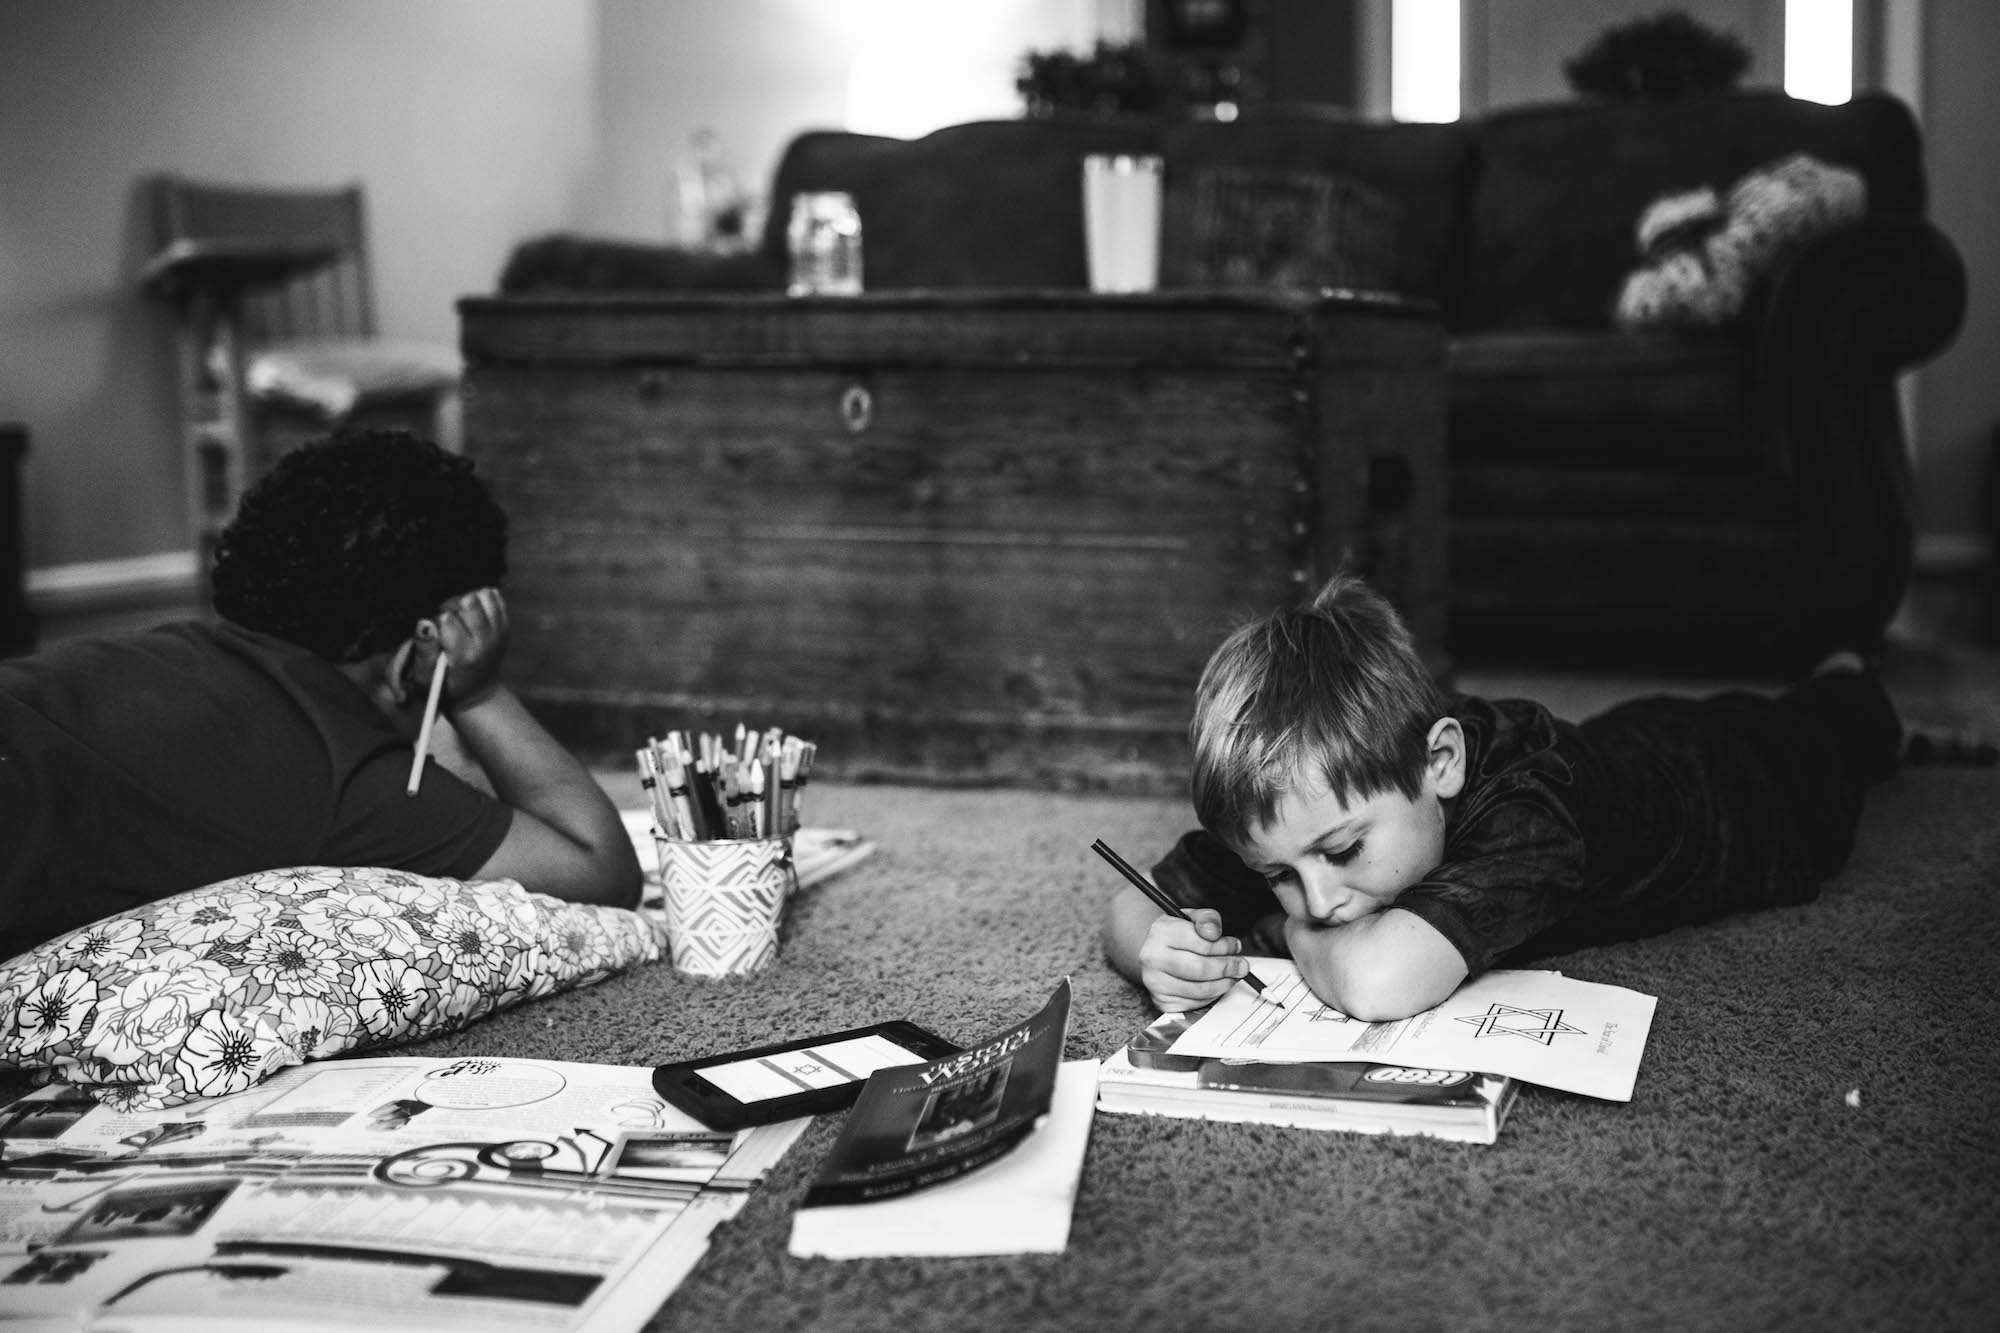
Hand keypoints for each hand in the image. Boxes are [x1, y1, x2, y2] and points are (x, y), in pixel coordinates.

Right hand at [412, 587, 508, 712]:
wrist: (476, 692)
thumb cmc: (444, 685)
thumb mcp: (425, 677)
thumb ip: (423, 650)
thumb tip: (425, 623)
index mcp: (464, 655)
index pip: (448, 618)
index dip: (436, 619)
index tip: (437, 630)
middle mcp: (485, 643)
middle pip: (468, 602)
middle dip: (451, 605)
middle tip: (447, 619)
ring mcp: (498, 635)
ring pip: (483, 596)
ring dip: (467, 599)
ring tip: (459, 615)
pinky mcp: (504, 628)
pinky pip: (494, 599)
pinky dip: (481, 599)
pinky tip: (472, 611)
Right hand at [1137, 907, 1249, 1012]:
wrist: (1154, 952)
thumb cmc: (1177, 935)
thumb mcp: (1192, 918)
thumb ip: (1207, 919)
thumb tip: (1214, 933)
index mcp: (1161, 932)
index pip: (1202, 943)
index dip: (1225, 946)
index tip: (1236, 946)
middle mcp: (1153, 958)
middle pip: (1201, 969)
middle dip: (1228, 968)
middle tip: (1242, 965)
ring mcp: (1155, 983)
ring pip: (1200, 990)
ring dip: (1224, 984)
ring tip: (1233, 976)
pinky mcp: (1162, 1002)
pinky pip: (1195, 1003)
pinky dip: (1212, 996)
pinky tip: (1216, 985)